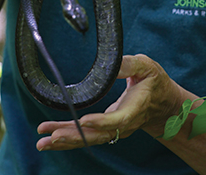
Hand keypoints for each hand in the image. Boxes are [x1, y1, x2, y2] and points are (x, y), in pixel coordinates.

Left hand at [36, 54, 183, 150]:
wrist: (162, 103)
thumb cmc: (154, 82)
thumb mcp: (146, 67)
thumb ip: (128, 64)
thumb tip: (109, 63)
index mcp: (135, 108)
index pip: (118, 120)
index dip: (101, 122)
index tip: (84, 120)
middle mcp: (123, 124)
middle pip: (98, 135)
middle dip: (75, 136)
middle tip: (53, 136)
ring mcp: (113, 129)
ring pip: (88, 138)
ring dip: (65, 140)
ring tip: (43, 141)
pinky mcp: (104, 129)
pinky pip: (85, 136)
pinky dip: (67, 137)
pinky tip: (49, 137)